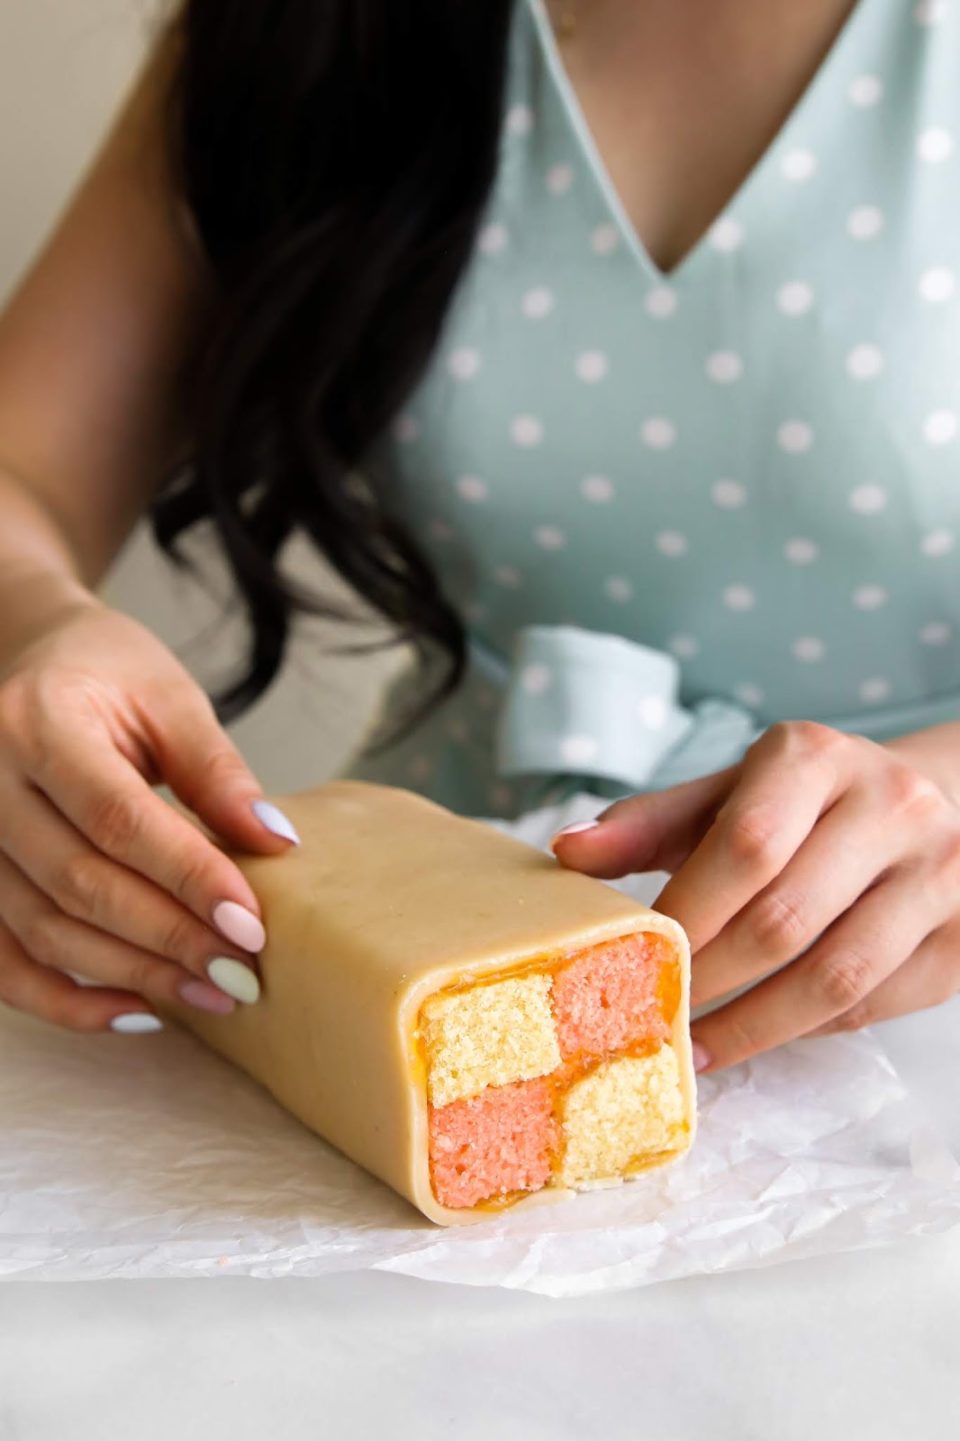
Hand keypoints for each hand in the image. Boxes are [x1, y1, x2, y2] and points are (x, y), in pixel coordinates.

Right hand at [0, 596, 298, 1033]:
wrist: (27, 661)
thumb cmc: (104, 672)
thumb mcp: (167, 697)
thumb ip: (216, 770)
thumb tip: (277, 845)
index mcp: (37, 723)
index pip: (116, 818)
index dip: (187, 876)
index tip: (251, 924)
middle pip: (79, 883)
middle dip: (168, 937)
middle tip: (243, 973)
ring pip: (43, 929)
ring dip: (131, 974)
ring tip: (212, 995)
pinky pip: (3, 962)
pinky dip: (65, 1000)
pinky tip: (137, 1011)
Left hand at [550, 721, 959, 1070]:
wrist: (935, 803)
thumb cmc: (807, 803)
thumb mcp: (731, 792)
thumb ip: (651, 823)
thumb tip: (567, 851)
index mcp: (817, 757)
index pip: (747, 844)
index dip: (687, 912)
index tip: (635, 957)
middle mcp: (892, 805)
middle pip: (786, 918)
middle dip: (710, 978)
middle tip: (655, 1014)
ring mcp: (941, 873)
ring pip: (837, 976)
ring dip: (755, 1025)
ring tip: (696, 1047)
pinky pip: (876, 1004)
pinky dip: (808, 1030)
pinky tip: (759, 1034)